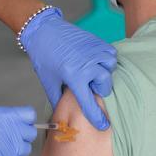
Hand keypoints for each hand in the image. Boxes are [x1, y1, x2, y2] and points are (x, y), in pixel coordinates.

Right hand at [0, 106, 36, 155]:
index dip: (25, 121)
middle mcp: (9, 129)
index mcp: (3, 115)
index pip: (30, 115)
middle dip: (21, 136)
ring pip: (25, 150)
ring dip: (16, 150)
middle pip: (30, 133)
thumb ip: (2, 119)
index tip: (19, 125)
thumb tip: (15, 125)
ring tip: (0, 149)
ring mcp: (8, 146)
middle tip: (8, 139)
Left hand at [19, 7, 116, 129]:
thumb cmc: (44, 56)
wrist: (44, 30)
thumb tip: (63, 113)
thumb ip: (57, 99)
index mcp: (74, 76)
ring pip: (110, 68)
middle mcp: (87, 64)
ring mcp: (94, 51)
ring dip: (104, 73)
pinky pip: (111, 54)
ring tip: (91, 72)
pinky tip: (95, 61)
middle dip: (99, 89)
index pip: (89, 102)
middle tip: (88, 85)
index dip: (96, 117)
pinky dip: (106, 59)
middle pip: (105, 85)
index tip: (102, 125)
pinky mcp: (97, 41)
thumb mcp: (48, 81)